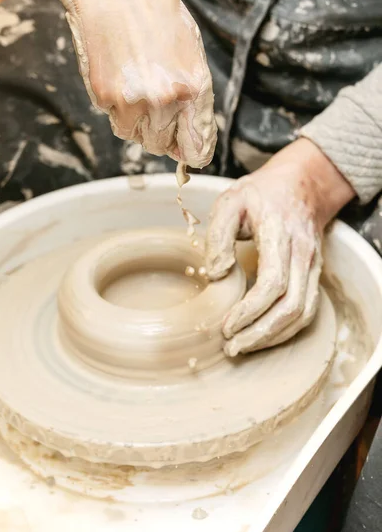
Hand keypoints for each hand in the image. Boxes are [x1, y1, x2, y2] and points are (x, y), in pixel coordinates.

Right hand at [0, 0, 216, 167]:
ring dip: (137, 123)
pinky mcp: (105, 96)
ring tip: (137, 88)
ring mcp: (132, 101)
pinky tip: (120, 76)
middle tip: (155, 108)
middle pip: (162, 145)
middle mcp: (165, 101)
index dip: (192, 153)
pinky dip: (117, 106)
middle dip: (161, 135)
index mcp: (193, 89)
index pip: (196, 147)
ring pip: (135, 136)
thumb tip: (187, 138)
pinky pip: (115, 119)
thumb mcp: (191, 56)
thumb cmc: (157, 15)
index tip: (188, 154)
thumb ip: (194, 99)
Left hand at [205, 138, 354, 355]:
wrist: (301, 185)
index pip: (273, 281)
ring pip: (303, 313)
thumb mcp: (230, 202)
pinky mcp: (315, 274)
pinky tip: (262, 336)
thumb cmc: (260, 195)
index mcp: (280, 232)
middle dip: (260, 333)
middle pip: (291, 306)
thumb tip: (217, 274)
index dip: (250, 310)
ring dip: (273, 336)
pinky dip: (286, 330)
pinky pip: (307, 310)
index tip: (226, 326)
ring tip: (243, 346)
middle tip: (231, 347)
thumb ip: (218, 236)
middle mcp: (303, 252)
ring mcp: (313, 265)